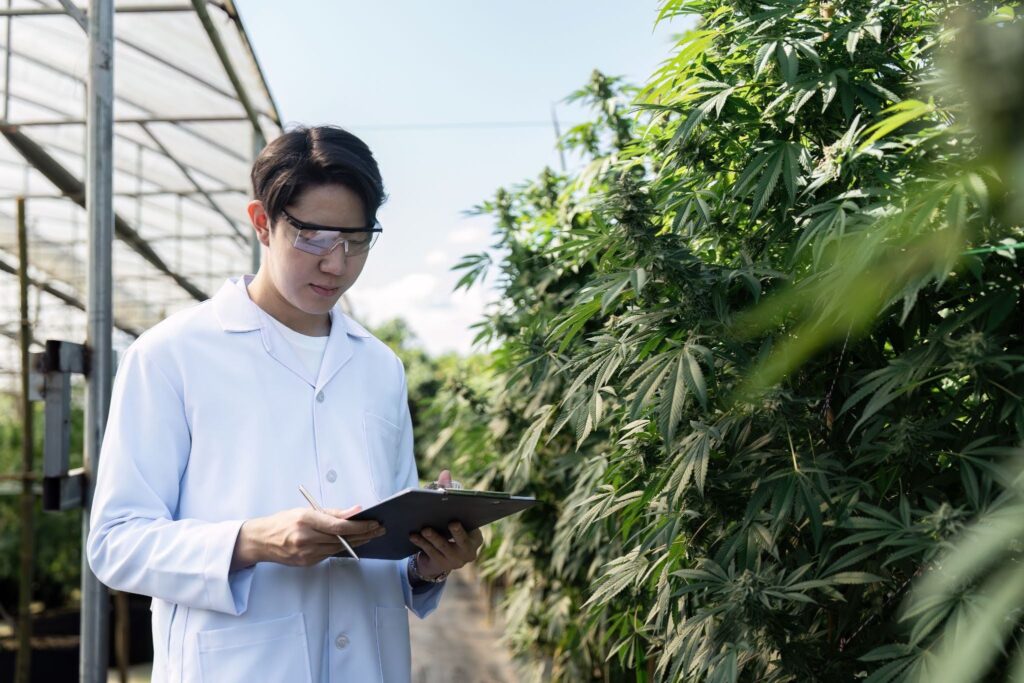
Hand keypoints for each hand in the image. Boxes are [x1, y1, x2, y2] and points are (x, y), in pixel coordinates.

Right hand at [232, 506, 384, 568]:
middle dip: (364, 534)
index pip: (339, 526)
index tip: (374, 522)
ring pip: (338, 548)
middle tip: (380, 529)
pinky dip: (342, 548)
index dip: (360, 526)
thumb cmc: (284, 522)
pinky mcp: (306, 563)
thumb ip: (332, 512)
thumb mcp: (306, 510)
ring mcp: (305, 553)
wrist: (261, 541)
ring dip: (357, 542)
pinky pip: (329, 554)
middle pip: (342, 539)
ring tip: (371, 535)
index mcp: (305, 520)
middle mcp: (305, 538)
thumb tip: (356, 511)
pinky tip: (353, 542)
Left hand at [409, 470, 482, 579]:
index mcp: (476, 537)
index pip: (474, 529)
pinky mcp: (441, 565)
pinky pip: (431, 553)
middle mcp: (469, 551)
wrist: (439, 557)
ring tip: (424, 529)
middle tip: (451, 523)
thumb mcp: (449, 511)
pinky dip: (421, 543)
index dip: (467, 525)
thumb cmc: (447, 528)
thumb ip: (448, 490)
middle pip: (462, 541)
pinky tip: (412, 535)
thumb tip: (445, 472)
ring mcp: (455, 561)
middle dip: (457, 533)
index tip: (458, 519)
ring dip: (434, 538)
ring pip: (444, 547)